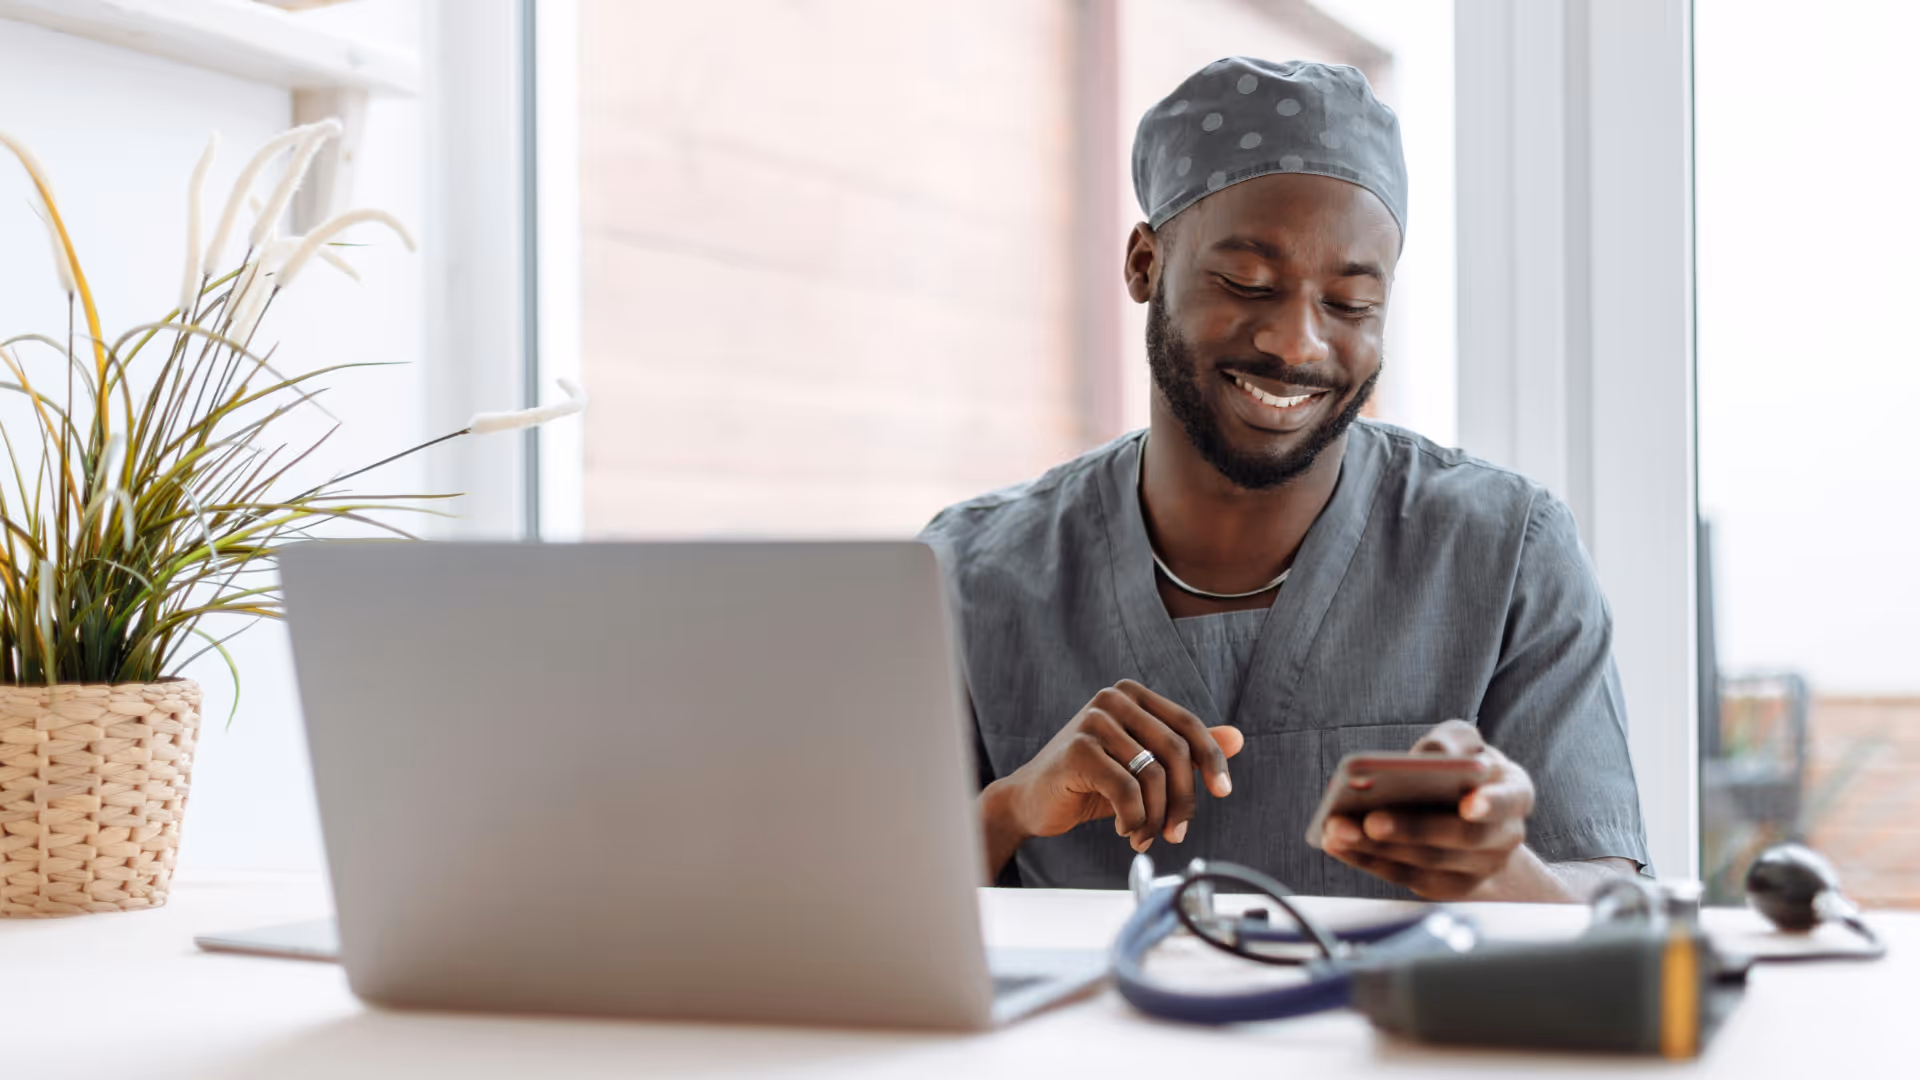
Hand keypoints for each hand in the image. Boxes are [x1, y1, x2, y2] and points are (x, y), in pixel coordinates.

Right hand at [982, 681, 1241, 866]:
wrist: (1031, 802)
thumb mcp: (1142, 765)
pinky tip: (1125, 830)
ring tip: (1144, 835)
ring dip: (1156, 817)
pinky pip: (1127, 790)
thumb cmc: (1089, 783)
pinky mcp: (1078, 749)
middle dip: (1183, 800)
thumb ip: (1185, 750)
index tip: (1223, 792)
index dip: (1212, 760)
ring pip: (1153, 775)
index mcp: (1132, 695)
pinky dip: (1134, 819)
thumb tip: (1237, 737)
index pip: (1188, 725)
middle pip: (1176, 751)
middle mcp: (1113, 698)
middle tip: (1176, 832)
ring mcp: (1092, 720)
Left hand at [1320, 719, 1534, 899]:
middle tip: (1371, 819)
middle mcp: (1503, 837)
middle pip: (1461, 839)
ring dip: (1378, 848)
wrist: (1473, 815)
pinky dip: (1368, 860)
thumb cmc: (1464, 770)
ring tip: (1337, 829)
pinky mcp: (1445, 886)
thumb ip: (1454, 741)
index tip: (1469, 804)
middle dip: (1413, 829)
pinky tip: (1337, 843)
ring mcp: (1477, 869)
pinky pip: (1405, 877)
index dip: (1491, 804)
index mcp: (1515, 793)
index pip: (1508, 801)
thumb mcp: (1466, 744)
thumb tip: (1434, 755)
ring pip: (1428, 864)